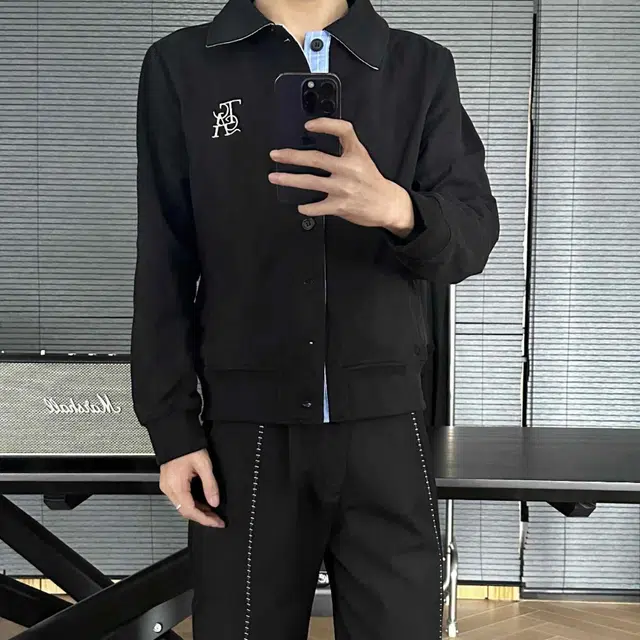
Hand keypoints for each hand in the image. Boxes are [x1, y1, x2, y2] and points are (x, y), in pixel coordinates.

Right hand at [159, 449, 224, 527]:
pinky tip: (202, 503)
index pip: (191, 511)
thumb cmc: (188, 446)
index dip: (205, 519)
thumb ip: (210, 485)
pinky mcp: (168, 483)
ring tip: (212, 513)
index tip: (216, 522)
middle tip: (216, 519)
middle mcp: (169, 489)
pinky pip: (180, 499)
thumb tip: (215, 502)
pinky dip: (192, 503)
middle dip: (202, 517)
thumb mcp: (204, 465)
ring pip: (182, 506)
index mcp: (176, 486)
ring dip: (198, 511)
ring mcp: (167, 486)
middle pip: (185, 511)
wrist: (175, 435)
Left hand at [269, 118, 415, 237]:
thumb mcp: (362, 159)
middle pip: (315, 158)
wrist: (387, 204)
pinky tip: (300, 206)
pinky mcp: (341, 205)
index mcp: (356, 154)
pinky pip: (317, 206)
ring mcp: (344, 188)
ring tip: (275, 177)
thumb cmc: (371, 181)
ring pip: (310, 181)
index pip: (343, 131)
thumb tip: (313, 150)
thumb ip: (343, 151)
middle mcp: (349, 169)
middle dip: (291, 156)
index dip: (325, 125)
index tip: (308, 126)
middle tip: (276, 155)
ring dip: (289, 179)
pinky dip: (306, 207)